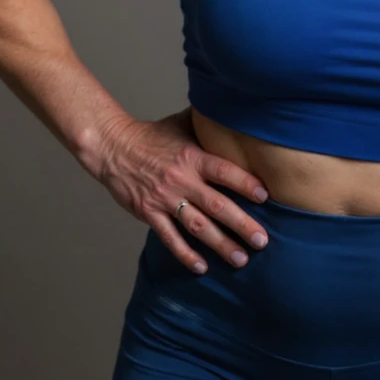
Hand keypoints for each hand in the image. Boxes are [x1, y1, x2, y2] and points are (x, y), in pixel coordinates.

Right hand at [93, 108, 270, 273]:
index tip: (265, 196)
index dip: (245, 183)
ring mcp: (165, 199)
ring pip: (198, 227)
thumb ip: (207, 124)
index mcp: (192, 157)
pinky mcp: (149, 213)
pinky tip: (202, 267)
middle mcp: (182, 180)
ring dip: (220, 244)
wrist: (113, 147)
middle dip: (241, 225)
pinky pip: (170, 238)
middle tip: (262, 240)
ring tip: (241, 259)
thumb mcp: (182, 123)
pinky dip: (186, 254)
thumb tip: (236, 112)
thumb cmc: (153, 135)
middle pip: (216, 206)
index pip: (224, 171)